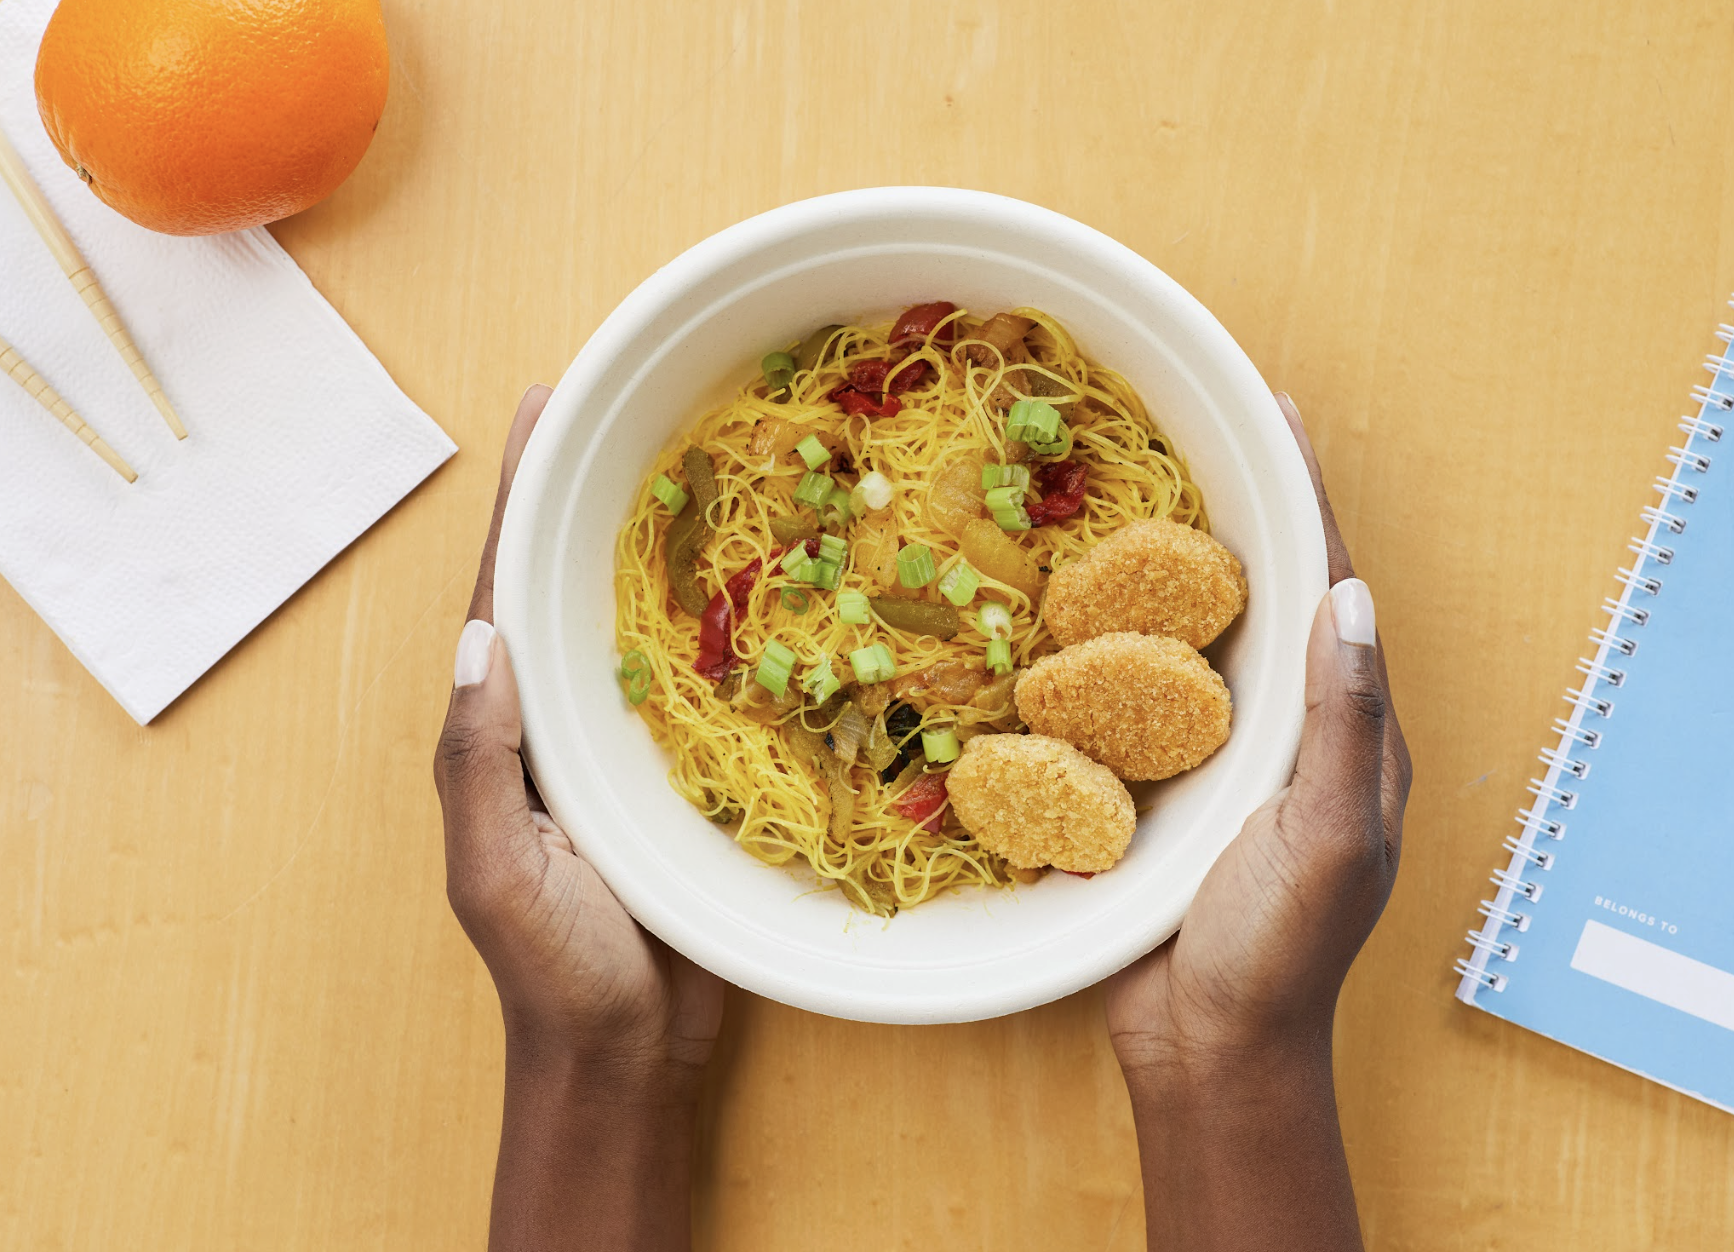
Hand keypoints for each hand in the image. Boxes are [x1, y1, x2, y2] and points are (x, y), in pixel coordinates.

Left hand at [433, 385, 723, 1251]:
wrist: (629, 1055)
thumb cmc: (553, 970)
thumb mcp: (494, 869)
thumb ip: (479, 762)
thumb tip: (482, 636)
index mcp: (503, 729)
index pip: (503, 588)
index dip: (521, 493)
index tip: (548, 401)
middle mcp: (562, 717)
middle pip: (574, 580)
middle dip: (594, 489)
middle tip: (639, 396)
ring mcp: (629, 740)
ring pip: (646, 617)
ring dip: (669, 538)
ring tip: (711, 455)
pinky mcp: (692, 770)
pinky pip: (714, 676)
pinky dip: (734, 618)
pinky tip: (777, 576)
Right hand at [1106, 392, 1411, 1251]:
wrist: (1208, 1051)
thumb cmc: (1279, 953)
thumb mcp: (1329, 837)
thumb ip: (1343, 721)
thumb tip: (1351, 595)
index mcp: (1349, 735)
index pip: (1335, 591)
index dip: (1309, 499)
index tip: (1278, 414)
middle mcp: (1290, 733)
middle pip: (1267, 595)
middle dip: (1241, 509)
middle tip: (1194, 428)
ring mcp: (1223, 760)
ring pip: (1199, 637)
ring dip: (1171, 565)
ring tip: (1127, 489)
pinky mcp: (1159, 788)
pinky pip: (1138, 693)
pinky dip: (1112, 638)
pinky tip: (1070, 603)